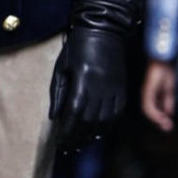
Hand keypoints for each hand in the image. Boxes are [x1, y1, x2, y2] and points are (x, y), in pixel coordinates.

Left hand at [50, 29, 126, 150]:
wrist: (105, 30)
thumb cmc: (78, 46)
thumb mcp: (62, 67)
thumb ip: (58, 93)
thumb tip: (55, 117)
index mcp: (83, 80)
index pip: (73, 114)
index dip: (66, 132)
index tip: (59, 143)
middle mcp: (100, 87)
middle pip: (89, 121)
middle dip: (77, 137)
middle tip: (68, 148)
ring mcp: (114, 89)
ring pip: (104, 121)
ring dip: (92, 136)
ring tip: (81, 144)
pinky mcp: (122, 89)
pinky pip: (116, 114)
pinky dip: (107, 127)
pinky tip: (98, 133)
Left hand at [141, 60, 176, 130]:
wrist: (165, 60)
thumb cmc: (168, 71)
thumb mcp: (170, 90)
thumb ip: (168, 102)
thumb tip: (168, 114)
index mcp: (154, 95)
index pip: (155, 111)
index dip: (161, 119)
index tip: (168, 126)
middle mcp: (148, 95)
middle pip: (150, 112)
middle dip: (159, 121)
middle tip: (167, 128)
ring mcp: (146, 92)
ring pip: (148, 110)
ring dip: (156, 118)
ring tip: (165, 124)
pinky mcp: (147, 90)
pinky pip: (147, 105)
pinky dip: (153, 113)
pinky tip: (160, 116)